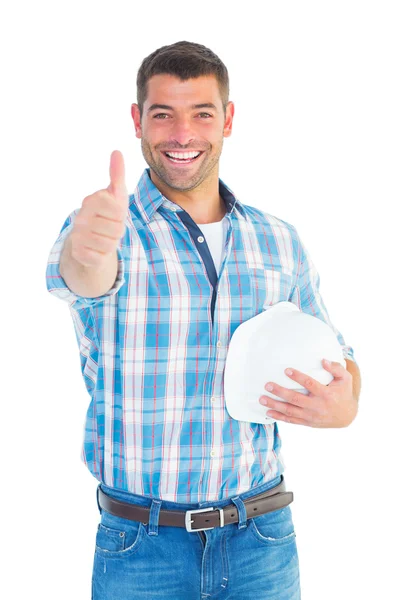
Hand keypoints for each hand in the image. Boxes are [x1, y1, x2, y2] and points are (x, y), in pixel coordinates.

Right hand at [70, 150, 128, 267]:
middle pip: (117, 229)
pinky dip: (103, 255)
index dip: (121, 216)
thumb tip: (117, 152)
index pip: (118, 211)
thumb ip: (117, 175)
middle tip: (109, 228)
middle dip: (118, 231)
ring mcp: (77, 235)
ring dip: (111, 244)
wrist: (90, 241)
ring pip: (110, 244)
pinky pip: (101, 257)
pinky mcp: (78, 253)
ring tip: (104, 238)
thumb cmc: (107, 216)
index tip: (114, 215)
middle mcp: (81, 217)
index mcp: (91, 201)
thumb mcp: (116, 196)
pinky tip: (96, 249)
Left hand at [259, 359, 356, 427]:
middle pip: (296, 399)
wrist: (346, 416)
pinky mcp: (307, 422)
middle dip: (280, 392)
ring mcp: (311, 416)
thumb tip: (323, 360)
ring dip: (275, 405)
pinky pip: (291, 420)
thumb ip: (336, 368)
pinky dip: (279, 417)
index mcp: (326, 394)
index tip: (286, 370)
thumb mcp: (346, 379)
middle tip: (267, 385)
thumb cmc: (343, 393)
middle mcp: (317, 406)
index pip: (310, 384)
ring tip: (262, 398)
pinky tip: (268, 412)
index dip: (298, 377)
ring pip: (290, 411)